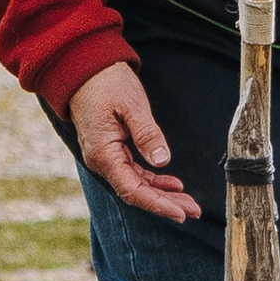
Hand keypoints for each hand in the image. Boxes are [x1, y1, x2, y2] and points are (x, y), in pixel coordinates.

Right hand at [70, 62, 201, 221]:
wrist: (85, 69)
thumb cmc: (106, 83)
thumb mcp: (131, 105)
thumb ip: (147, 133)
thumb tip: (162, 160)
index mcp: (103, 153)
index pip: (133, 190)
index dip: (158, 204)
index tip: (181, 212)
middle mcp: (101, 161)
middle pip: (136, 192)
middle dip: (165, 203)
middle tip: (194, 211)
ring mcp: (105, 157)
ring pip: (136, 184)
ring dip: (162, 194)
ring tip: (188, 202)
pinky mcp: (111, 150)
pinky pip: (133, 172)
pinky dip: (153, 180)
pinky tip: (173, 184)